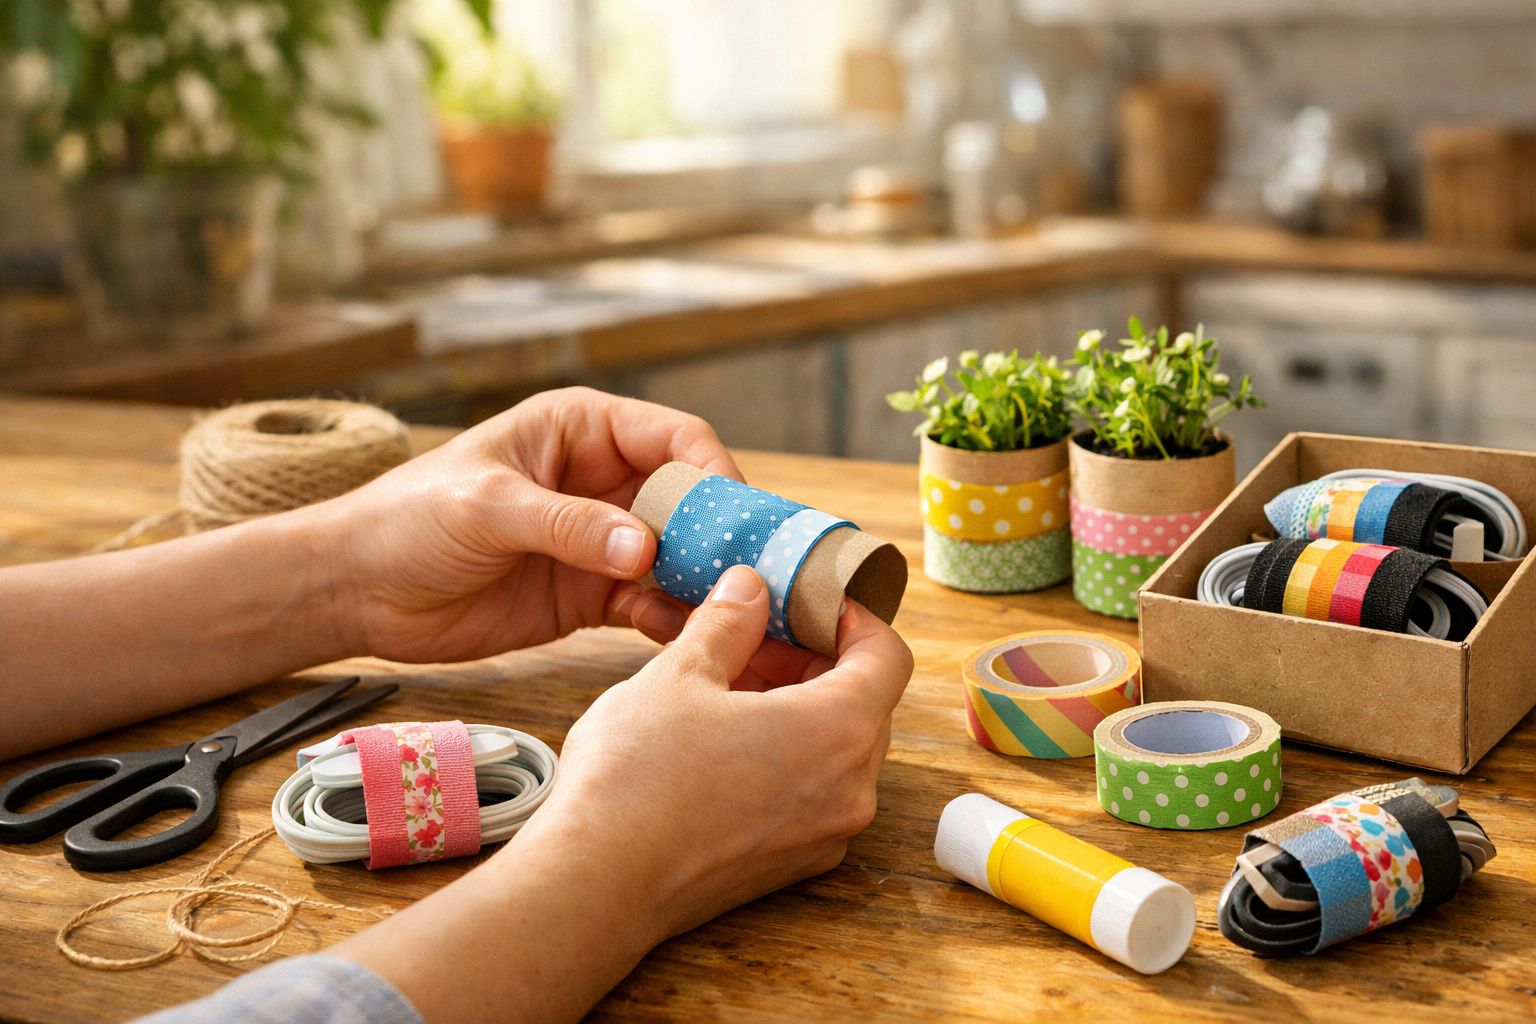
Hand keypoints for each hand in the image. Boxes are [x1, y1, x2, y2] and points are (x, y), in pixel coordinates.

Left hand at [320, 387, 739, 662]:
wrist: (357, 589)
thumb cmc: (407, 519)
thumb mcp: (487, 508)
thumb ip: (566, 524)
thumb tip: (644, 547)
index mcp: (582, 429)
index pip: (675, 437)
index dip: (713, 473)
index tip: (735, 517)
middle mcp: (603, 480)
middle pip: (690, 501)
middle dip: (723, 534)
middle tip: (754, 574)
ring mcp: (600, 540)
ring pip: (678, 556)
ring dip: (706, 582)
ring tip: (735, 614)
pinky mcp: (590, 594)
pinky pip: (649, 603)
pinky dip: (673, 619)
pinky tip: (687, 636)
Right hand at [336, 565, 913, 1023]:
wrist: (595, 886)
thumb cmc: (636, 777)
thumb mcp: (680, 674)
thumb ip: (728, 622)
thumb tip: (751, 586)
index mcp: (838, 731)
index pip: (888, 657)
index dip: (853, 620)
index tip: (808, 605)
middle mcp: (850, 789)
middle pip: (864, 703)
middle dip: (813, 662)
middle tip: (752, 640)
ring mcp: (824, 835)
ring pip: (836, 750)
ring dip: (796, 708)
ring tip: (726, 687)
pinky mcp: (792, 865)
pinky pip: (812, 793)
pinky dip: (785, 756)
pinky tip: (721, 741)